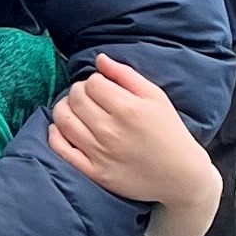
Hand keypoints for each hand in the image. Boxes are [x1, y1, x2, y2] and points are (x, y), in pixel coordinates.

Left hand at [48, 52, 207, 219]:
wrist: (180, 176)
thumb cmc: (169, 132)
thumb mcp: (156, 97)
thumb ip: (126, 75)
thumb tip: (99, 59)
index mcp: (127, 109)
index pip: (92, 83)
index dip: (94, 80)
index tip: (102, 87)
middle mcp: (110, 130)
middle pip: (75, 99)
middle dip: (78, 92)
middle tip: (88, 97)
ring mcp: (99, 153)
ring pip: (63, 120)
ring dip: (64, 108)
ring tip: (75, 109)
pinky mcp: (93, 172)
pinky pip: (62, 150)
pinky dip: (55, 135)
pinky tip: (61, 128)